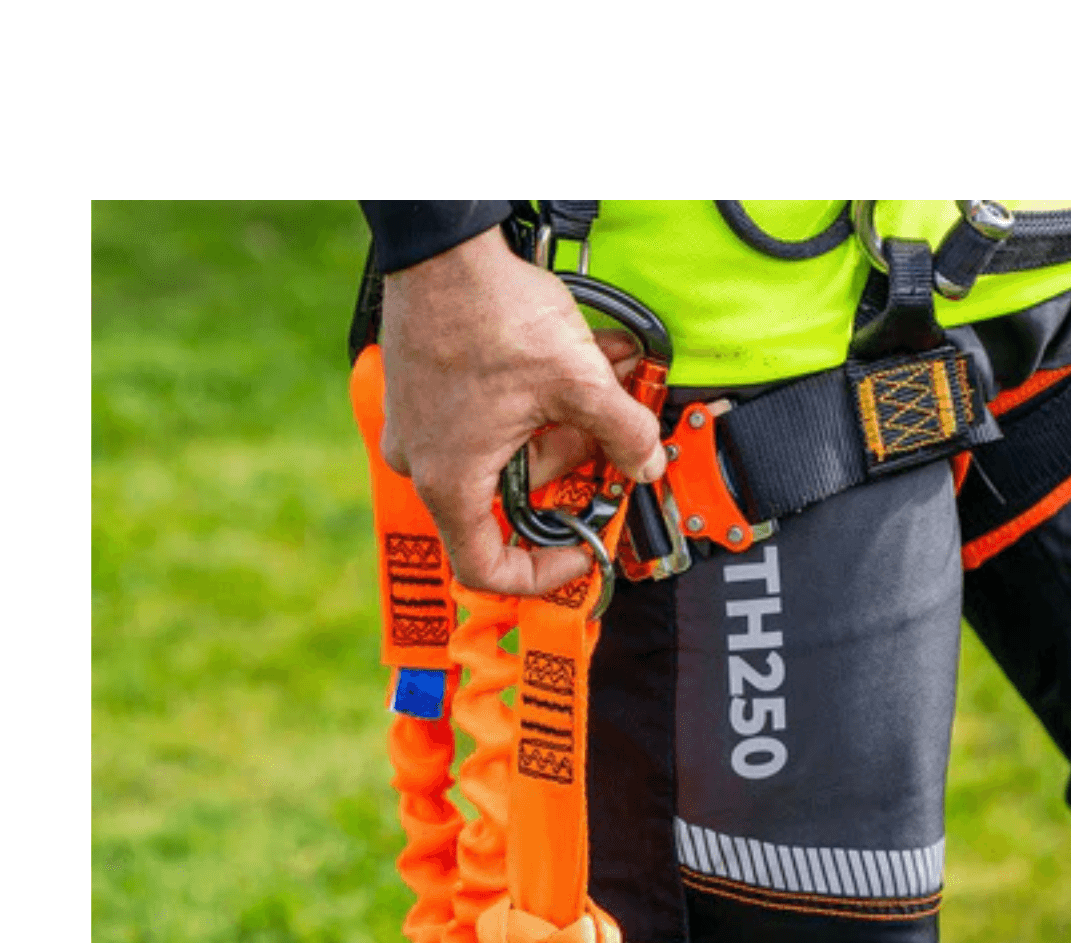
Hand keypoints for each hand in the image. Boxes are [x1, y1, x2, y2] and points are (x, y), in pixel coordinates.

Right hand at [377, 227, 667, 596]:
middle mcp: (427, 465)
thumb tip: (648, 465)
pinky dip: (539, 399)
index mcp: (451, 483)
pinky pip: (491, 417)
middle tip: (617, 432)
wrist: (441, 240)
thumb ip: (624, 434)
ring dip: (567, 421)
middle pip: (516, 495)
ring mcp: (422, 427)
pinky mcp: (427, 393)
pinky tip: (581, 362)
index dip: (541, 574)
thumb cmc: (486, 310)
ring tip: (612, 376)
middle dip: (576, 462)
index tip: (578, 549)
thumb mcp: (578, 381)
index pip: (488, 569)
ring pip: (511, 449)